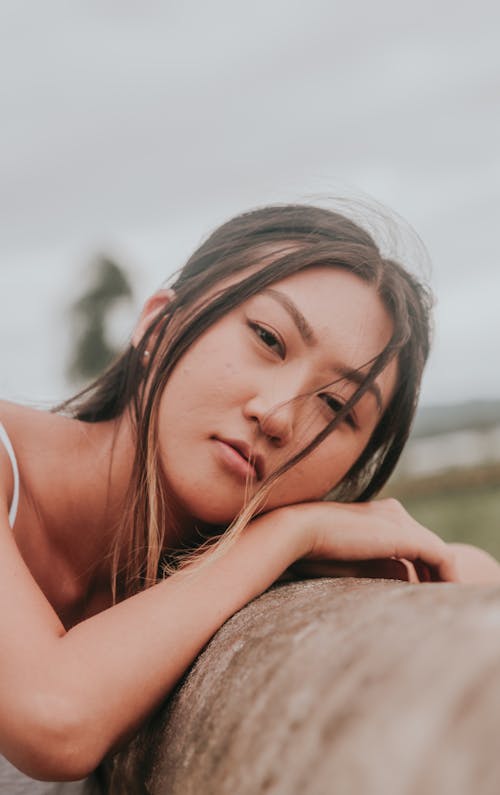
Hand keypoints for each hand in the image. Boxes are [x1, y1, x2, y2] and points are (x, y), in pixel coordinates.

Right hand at [271, 498, 457, 582]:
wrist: (299, 530)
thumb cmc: (312, 549)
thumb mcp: (348, 561)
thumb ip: (373, 568)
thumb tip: (396, 584)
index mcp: (377, 513)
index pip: (410, 541)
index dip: (420, 567)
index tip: (419, 591)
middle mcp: (393, 512)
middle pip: (425, 545)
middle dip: (434, 573)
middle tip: (440, 599)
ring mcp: (399, 520)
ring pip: (437, 551)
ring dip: (443, 577)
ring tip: (445, 601)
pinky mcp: (404, 534)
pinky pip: (441, 556)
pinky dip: (447, 576)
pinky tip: (447, 594)